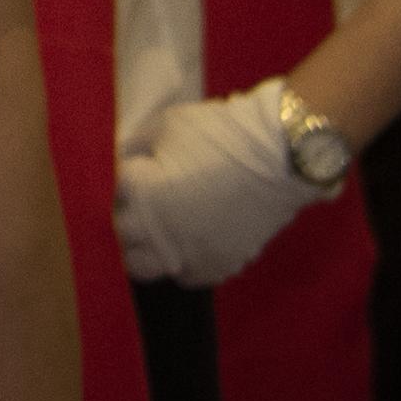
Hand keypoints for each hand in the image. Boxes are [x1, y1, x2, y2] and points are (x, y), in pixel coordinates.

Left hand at [109, 86, 322, 290]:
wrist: (280, 155)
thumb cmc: (222, 133)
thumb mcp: (168, 125)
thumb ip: (140, 146)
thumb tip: (130, 158)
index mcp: (143, 196)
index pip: (120, 195)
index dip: (132, 179)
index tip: (144, 170)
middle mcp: (161, 233)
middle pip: (128, 243)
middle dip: (131, 225)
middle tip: (145, 207)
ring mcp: (191, 254)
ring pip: (153, 269)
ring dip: (153, 251)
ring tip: (167, 229)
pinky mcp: (222, 264)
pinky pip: (191, 275)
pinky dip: (187, 261)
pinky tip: (194, 241)